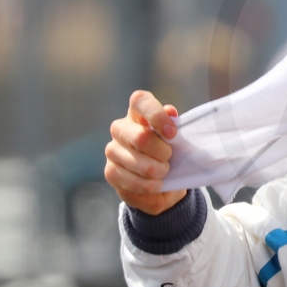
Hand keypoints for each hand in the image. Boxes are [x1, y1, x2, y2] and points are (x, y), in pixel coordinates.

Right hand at [105, 90, 185, 214]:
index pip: (140, 101)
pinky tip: (156, 184)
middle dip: (162, 152)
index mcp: (138, 113)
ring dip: (158, 171)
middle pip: (141, 137)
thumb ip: (173, 125)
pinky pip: (131, 180)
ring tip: (164, 172)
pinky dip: (149, 185)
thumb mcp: (177, 139)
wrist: (161, 183)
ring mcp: (112, 149)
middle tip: (170, 158)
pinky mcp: (110, 171)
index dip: (156, 115)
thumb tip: (170, 111)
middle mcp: (120, 128)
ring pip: (138, 162)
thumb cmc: (170, 153)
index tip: (172, 133)